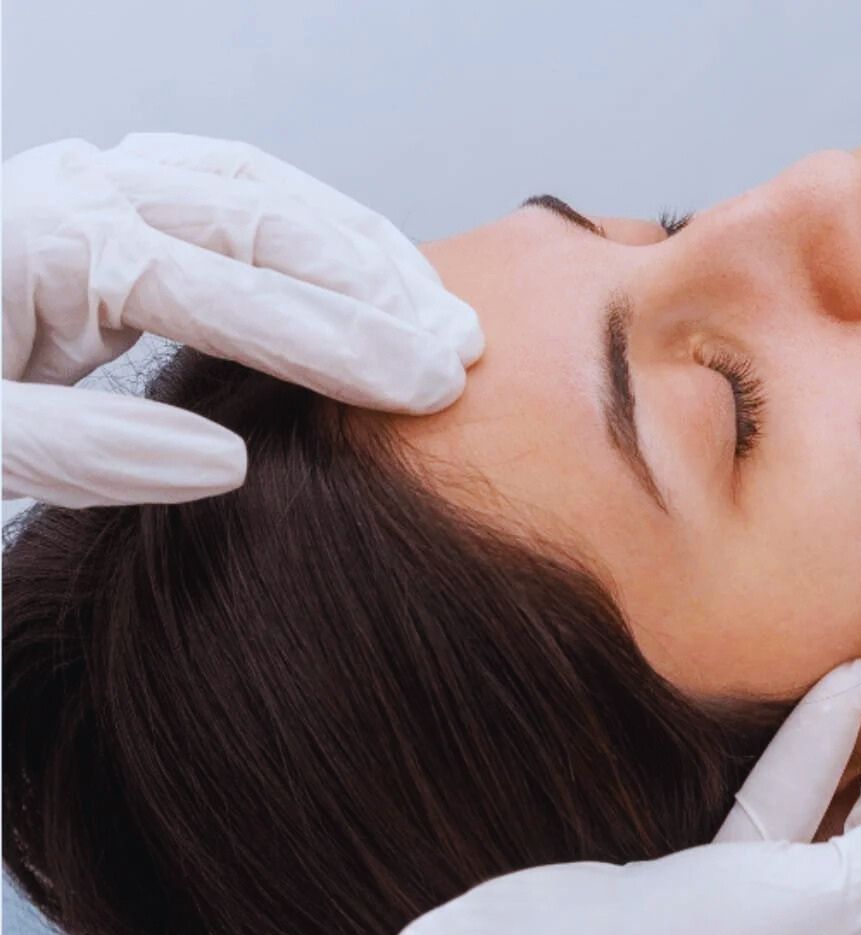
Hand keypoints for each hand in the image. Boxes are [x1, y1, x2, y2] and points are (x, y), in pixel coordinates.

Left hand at [2, 134, 482, 506]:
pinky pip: (229, 191)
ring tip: (437, 311)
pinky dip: (309, 228)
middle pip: (260, 216)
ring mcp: (91, 185)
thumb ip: (76, 455)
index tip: (427, 387)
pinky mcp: (104, 206)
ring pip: (258, 188)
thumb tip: (225, 464)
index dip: (338, 341)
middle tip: (457, 354)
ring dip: (356, 247)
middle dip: (371, 286)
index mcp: (45, 243)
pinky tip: (361, 271)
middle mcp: (76, 190)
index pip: (226, 286)